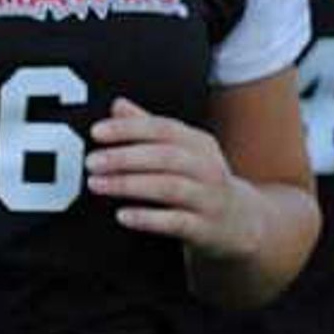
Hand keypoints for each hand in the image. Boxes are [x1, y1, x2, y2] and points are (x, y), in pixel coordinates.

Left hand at [87, 98, 261, 256]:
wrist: (242, 222)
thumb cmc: (199, 182)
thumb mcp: (182, 152)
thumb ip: (149, 129)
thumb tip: (117, 105)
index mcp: (198, 144)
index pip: (163, 129)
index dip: (129, 128)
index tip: (96, 132)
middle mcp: (207, 168)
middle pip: (166, 156)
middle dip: (125, 157)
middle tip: (91, 162)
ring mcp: (208, 198)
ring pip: (170, 187)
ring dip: (130, 185)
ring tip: (96, 184)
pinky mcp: (205, 228)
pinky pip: (176, 222)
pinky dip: (148, 218)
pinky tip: (122, 215)